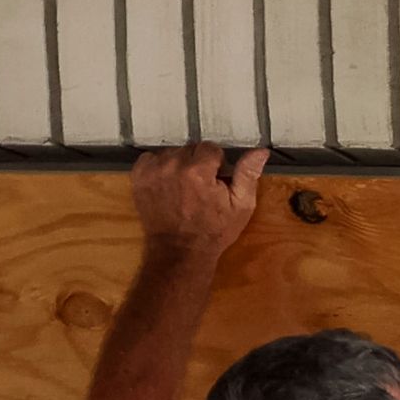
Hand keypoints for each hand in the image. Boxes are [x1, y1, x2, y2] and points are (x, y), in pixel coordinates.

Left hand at [130, 144, 265, 262]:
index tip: (215, 182)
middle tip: (200, 188)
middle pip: (190, 149)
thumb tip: (260, 151)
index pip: (210, 148)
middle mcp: (172, 165)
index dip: (216, 165)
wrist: (180, 250)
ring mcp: (153, 170)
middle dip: (197, 164)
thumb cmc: (214, 231)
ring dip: (179, 166)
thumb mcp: (241, 206)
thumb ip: (248, 175)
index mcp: (198, 171)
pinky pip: (152, 158)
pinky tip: (167, 185)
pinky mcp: (139, 176)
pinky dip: (159, 168)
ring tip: (183, 188)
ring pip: (172, 153)